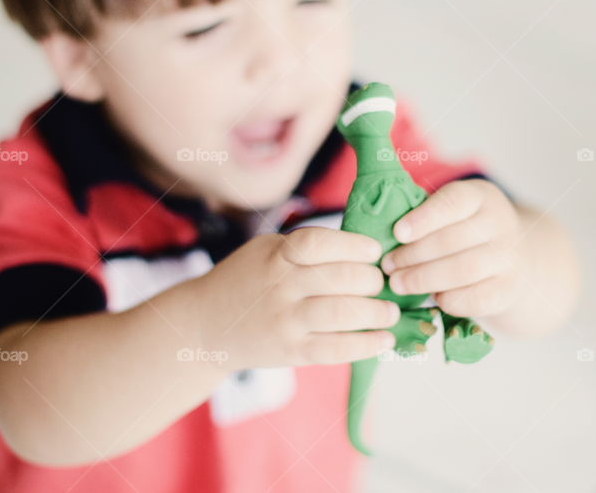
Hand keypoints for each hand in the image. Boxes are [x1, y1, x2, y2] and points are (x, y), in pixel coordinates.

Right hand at [194, 227, 398, 371]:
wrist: (204, 325)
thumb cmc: (246, 280)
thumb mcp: (266, 250)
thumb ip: (306, 247)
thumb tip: (362, 247)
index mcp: (277, 256)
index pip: (319, 244)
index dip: (353, 245)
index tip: (374, 251)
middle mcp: (281, 287)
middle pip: (338, 279)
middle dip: (372, 280)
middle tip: (385, 282)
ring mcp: (285, 321)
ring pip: (340, 314)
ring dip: (375, 313)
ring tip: (391, 312)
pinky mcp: (290, 352)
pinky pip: (333, 350)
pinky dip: (364, 345)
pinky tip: (384, 340)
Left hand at [380, 179, 522, 318]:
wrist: (517, 257)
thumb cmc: (466, 231)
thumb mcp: (453, 211)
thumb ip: (424, 214)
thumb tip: (378, 226)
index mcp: (481, 196)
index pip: (453, 202)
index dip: (423, 219)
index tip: (397, 233)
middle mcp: (500, 223)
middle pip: (452, 240)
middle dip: (413, 255)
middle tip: (387, 265)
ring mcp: (508, 257)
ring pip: (463, 270)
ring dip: (423, 279)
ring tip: (398, 283)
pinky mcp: (509, 289)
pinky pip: (475, 298)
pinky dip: (449, 300)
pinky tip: (432, 297)